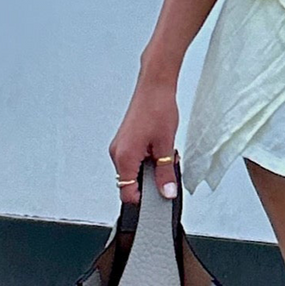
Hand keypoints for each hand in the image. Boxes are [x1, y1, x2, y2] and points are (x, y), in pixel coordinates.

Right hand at [108, 70, 180, 204]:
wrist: (154, 86)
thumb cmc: (158, 108)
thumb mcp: (166, 145)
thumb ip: (165, 172)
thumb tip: (167, 192)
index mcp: (124, 157)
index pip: (126, 192)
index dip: (143, 199)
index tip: (157, 199)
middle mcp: (117, 152)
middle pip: (130, 182)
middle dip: (150, 181)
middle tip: (167, 169)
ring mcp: (119, 146)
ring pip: (133, 170)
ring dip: (149, 169)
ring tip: (164, 154)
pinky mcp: (124, 140)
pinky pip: (133, 159)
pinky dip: (146, 159)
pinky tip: (158, 148)